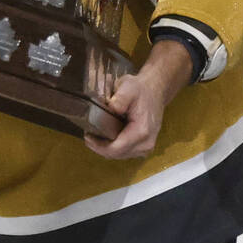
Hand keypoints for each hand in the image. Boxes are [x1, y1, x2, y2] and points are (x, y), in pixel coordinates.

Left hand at [84, 39, 191, 159]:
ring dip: (106, 149)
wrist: (155, 91)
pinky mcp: (144, 147)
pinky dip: (114, 148)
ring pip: (120, 155)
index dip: (99, 146)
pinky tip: (107, 138)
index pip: (116, 149)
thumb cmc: (141, 89)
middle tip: (89, 136)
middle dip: (100, 148)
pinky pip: (125, 153)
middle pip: (116, 154)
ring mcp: (146, 147)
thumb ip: (120, 98)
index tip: (88, 136)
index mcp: (142, 131)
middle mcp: (146, 143)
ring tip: (95, 137)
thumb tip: (111, 107)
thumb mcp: (129, 86)